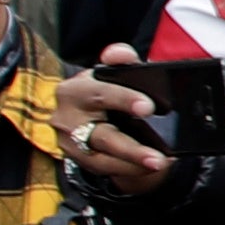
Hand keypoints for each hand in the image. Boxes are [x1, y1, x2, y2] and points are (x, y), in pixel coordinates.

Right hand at [54, 63, 174, 195]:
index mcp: (75, 89)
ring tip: (158, 165)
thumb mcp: (112, 72)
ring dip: (133, 164)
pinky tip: (148, 168)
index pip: (99, 93)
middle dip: (130, 147)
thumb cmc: (105, 89)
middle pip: (102, 136)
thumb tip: (123, 54)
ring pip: (102, 157)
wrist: (88, 112)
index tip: (148, 107)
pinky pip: (102, 168)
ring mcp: (69, 141)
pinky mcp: (76, 158)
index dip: (123, 99)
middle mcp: (66, 116)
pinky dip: (128, 169)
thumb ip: (120, 60)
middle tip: (158, 157)